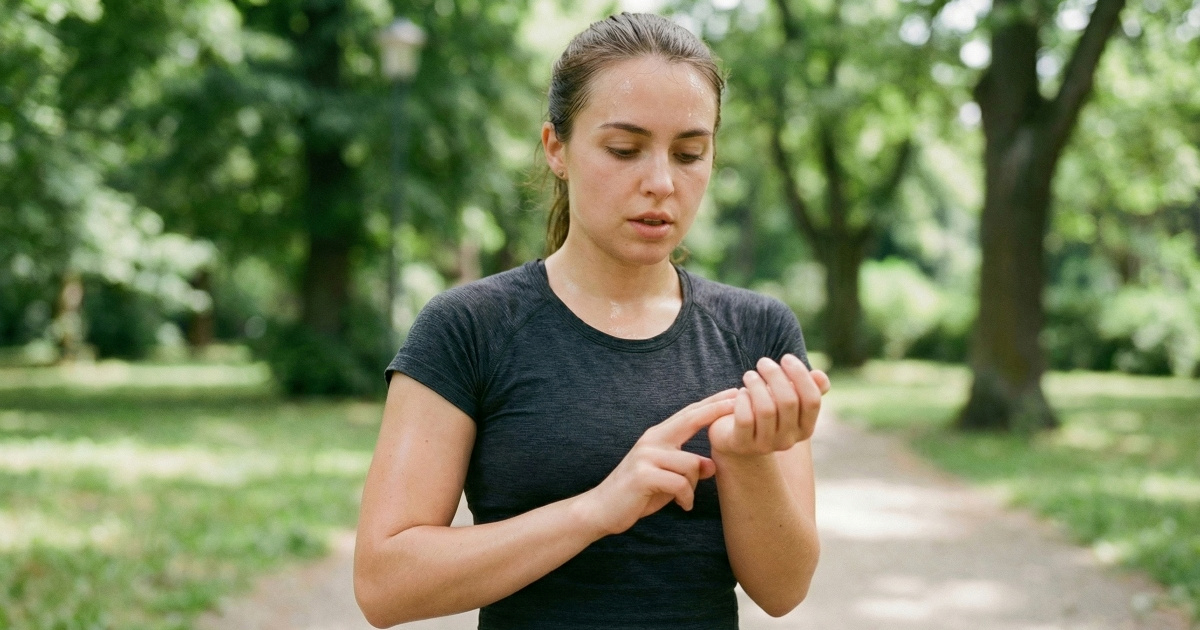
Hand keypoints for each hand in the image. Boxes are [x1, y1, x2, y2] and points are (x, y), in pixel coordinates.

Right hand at [577, 389, 737, 535]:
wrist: (602, 510)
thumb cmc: (638, 493)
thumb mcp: (667, 479)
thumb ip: (687, 469)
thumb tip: (712, 466)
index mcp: (658, 437)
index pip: (689, 415)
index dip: (712, 403)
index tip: (734, 393)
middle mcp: (652, 440)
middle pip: (690, 419)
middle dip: (716, 410)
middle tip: (738, 401)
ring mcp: (646, 456)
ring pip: (691, 464)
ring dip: (693, 486)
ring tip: (684, 499)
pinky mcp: (643, 475)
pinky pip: (680, 483)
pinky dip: (686, 497)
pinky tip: (682, 505)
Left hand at [708, 354, 830, 457]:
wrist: (736, 438)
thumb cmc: (766, 410)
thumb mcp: (787, 398)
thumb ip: (807, 388)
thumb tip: (819, 376)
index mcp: (805, 428)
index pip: (812, 400)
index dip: (801, 375)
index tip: (786, 358)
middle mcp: (789, 439)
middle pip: (788, 401)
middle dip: (775, 375)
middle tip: (763, 362)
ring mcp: (766, 445)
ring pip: (766, 409)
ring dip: (756, 385)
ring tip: (750, 375)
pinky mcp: (743, 445)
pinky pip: (745, 419)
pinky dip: (743, 400)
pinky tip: (740, 393)